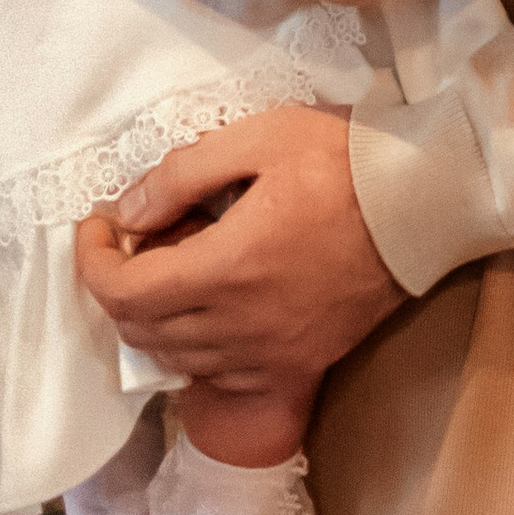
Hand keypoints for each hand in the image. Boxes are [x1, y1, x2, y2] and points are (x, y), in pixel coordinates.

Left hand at [77, 106, 401, 385]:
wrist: (420, 206)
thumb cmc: (343, 162)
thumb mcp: (260, 138)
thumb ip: (183, 174)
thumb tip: (127, 212)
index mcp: (226, 268)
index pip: (124, 291)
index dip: (93, 261)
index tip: (96, 225)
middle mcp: (238, 328)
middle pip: (141, 331)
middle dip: (116, 285)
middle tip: (132, 238)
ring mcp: (267, 356)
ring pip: (175, 359)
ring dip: (152, 318)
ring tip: (168, 267)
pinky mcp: (294, 367)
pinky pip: (218, 376)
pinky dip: (193, 348)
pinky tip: (207, 308)